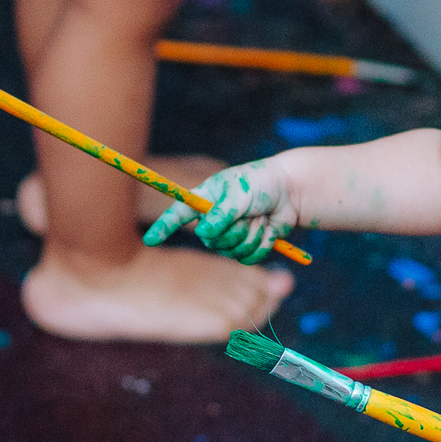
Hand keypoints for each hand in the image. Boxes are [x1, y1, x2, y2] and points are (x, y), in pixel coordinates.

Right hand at [142, 160, 296, 262]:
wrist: (290, 192)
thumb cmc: (262, 184)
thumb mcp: (240, 194)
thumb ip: (222, 213)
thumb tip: (204, 233)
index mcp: (205, 200)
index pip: (178, 215)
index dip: (164, 227)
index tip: (150, 240)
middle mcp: (213, 219)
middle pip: (212, 241)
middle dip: (235, 230)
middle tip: (250, 213)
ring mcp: (230, 235)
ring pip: (232, 251)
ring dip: (252, 234)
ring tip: (260, 217)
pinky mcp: (246, 246)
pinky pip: (249, 257)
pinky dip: (262, 243)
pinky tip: (268, 228)